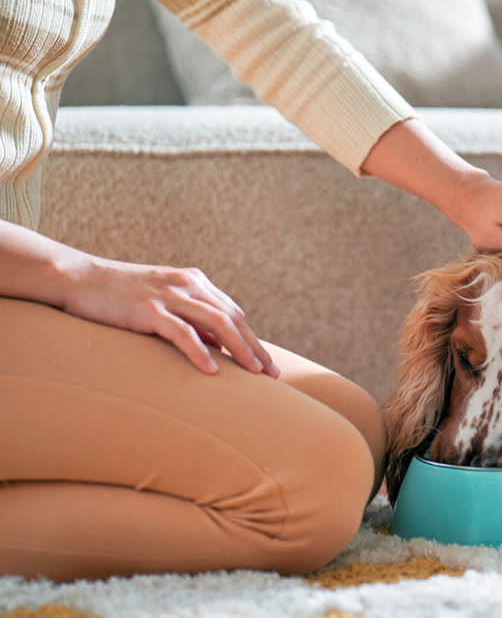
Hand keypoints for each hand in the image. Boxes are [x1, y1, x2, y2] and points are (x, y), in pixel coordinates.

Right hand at [62, 257, 278, 376]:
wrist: (79, 279)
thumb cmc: (121, 297)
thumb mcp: (163, 303)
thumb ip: (191, 319)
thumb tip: (217, 346)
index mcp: (195, 282)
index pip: (234, 313)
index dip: (252, 338)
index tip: (267, 363)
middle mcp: (188, 284)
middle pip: (232, 318)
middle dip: (254, 347)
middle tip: (272, 374)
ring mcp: (169, 295)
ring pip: (216, 323)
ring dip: (238, 350)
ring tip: (253, 373)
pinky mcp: (149, 308)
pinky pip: (181, 332)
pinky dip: (199, 352)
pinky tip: (211, 371)